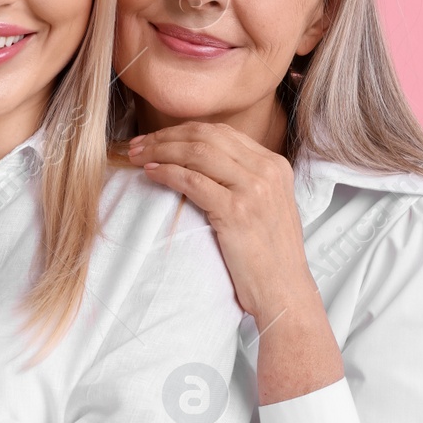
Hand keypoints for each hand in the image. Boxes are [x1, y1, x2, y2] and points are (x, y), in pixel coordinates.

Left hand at [127, 122, 344, 403]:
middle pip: (206, 136)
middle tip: (138, 144)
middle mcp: (267, 170)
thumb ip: (242, 179)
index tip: (156, 138)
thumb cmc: (268, 256)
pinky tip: (151, 174)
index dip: (182, 131)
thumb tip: (199, 162)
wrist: (284, 291)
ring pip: (196, 152)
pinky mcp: (236, 211)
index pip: (221, 132)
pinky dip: (167, 173)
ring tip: (137, 156)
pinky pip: (191, 180)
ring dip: (160, 150)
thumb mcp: (265, 205)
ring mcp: (254, 189)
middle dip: (166, 136)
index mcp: (275, 164)